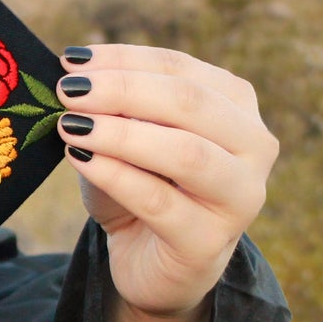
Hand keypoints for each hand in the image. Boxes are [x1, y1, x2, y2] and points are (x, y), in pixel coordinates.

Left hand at [55, 44, 278, 319]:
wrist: (151, 262)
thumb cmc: (141, 186)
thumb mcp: (125, 139)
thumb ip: (113, 108)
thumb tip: (76, 74)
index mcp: (236, 106)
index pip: (181, 69)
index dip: (124, 59)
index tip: (71, 59)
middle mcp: (254, 146)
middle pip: (190, 103)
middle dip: (122, 90)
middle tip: (68, 90)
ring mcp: (240, 197)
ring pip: (184, 153)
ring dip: (121, 133)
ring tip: (69, 124)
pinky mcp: (209, 242)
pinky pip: (159, 201)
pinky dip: (115, 175)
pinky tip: (79, 158)